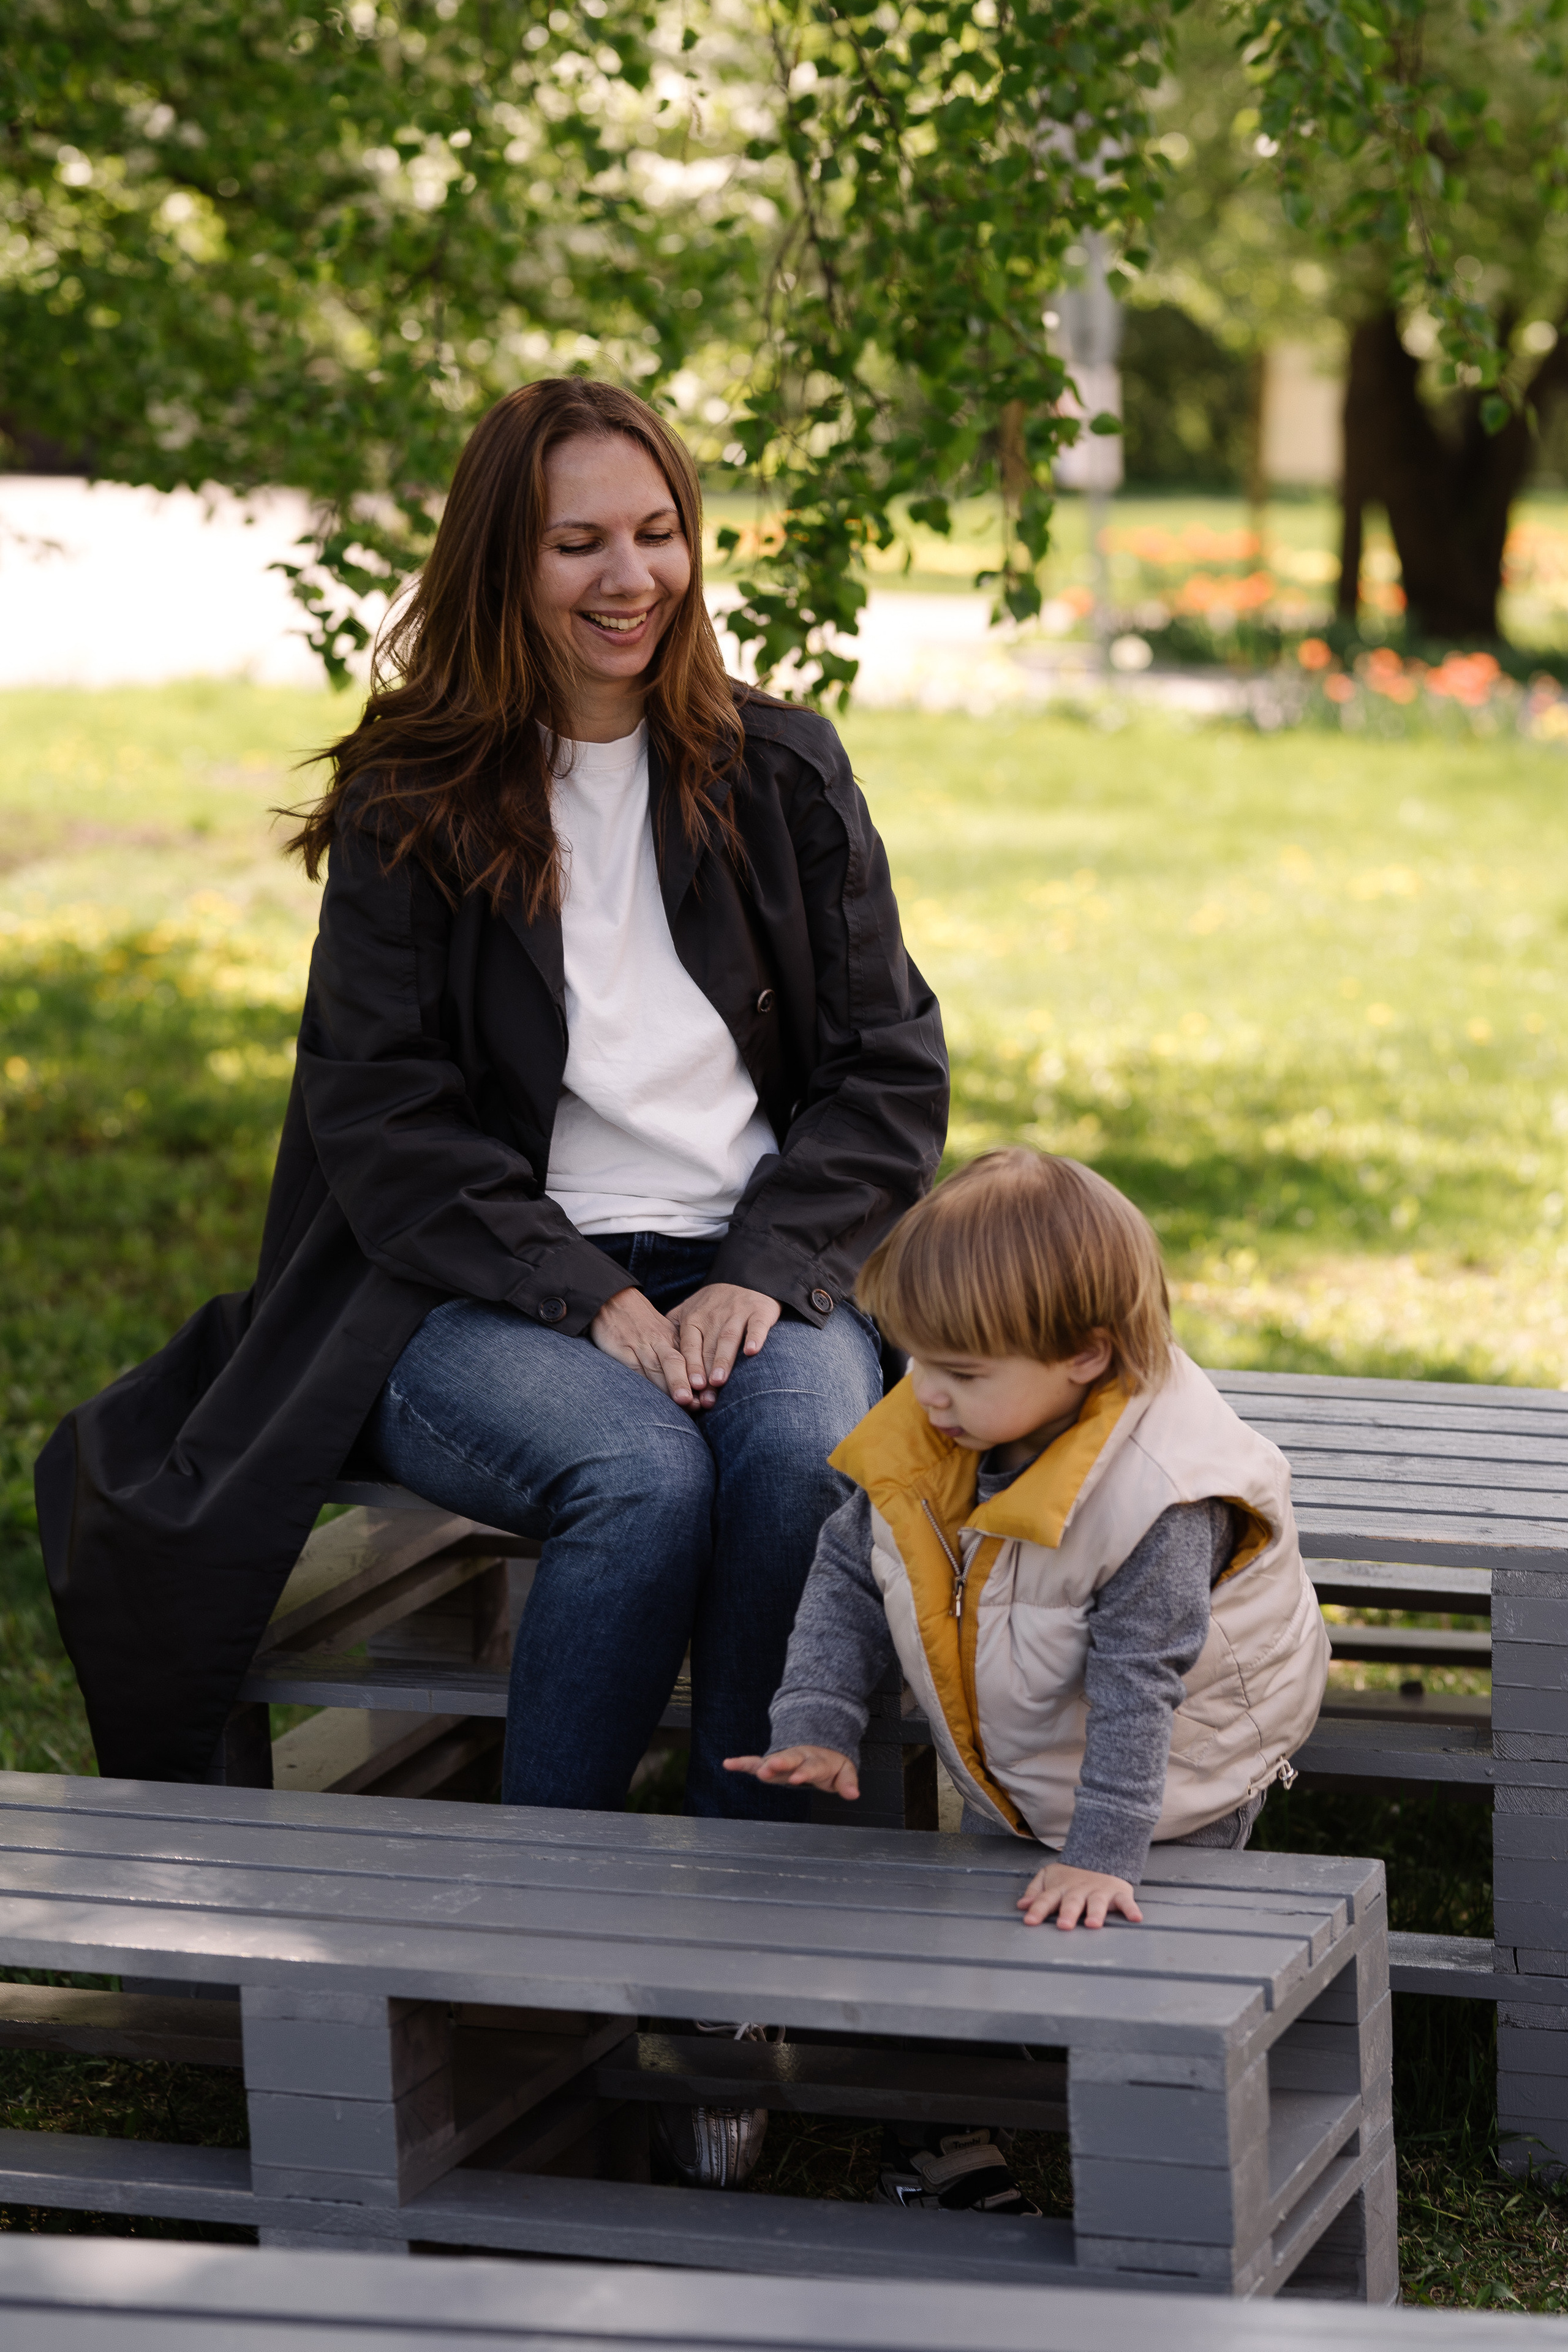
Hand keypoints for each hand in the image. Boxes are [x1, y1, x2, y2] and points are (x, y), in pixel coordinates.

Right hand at [588, 1287, 700, 1406]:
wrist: (614, 1300)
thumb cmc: (642, 1322)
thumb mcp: (663, 1332)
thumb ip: (676, 1353)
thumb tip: (695, 1383)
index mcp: (671, 1337)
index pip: (688, 1359)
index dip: (698, 1377)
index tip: (708, 1396)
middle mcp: (658, 1341)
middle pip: (674, 1362)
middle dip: (684, 1382)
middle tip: (694, 1401)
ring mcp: (639, 1346)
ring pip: (656, 1366)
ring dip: (668, 1385)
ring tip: (681, 1402)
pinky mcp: (621, 1350)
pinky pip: (633, 1369)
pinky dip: (643, 1384)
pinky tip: (650, 1398)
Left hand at [669, 1283, 779, 1407]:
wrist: (747, 1279)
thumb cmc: (715, 1303)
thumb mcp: (690, 1309)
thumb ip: (674, 1329)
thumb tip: (657, 1355)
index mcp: (694, 1319)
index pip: (689, 1346)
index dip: (688, 1366)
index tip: (688, 1387)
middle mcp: (714, 1316)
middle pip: (708, 1348)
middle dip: (705, 1373)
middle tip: (704, 1398)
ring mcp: (737, 1313)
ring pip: (728, 1338)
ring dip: (723, 1359)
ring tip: (718, 1380)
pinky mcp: (759, 1312)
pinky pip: (757, 1325)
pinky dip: (755, 1338)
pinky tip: (752, 1352)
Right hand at [724, 1745, 859, 1799]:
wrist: (819, 1746)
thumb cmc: (830, 1763)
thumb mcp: (844, 1770)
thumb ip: (847, 1782)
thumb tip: (854, 1794)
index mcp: (817, 1760)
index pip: (811, 1767)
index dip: (805, 1771)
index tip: (798, 1777)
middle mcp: (798, 1757)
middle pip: (789, 1759)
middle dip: (780, 1764)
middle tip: (770, 1769)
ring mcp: (784, 1759)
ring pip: (772, 1760)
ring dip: (764, 1765)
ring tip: (755, 1771)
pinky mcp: (772, 1762)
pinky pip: (755, 1762)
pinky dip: (742, 1763)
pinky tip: (728, 1764)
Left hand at [1018, 1861, 1142, 1931]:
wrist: (1099, 1854)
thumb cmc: (1070, 1876)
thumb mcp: (1049, 1877)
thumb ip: (1035, 1891)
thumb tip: (1021, 1905)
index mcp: (1060, 1888)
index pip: (1046, 1899)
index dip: (1037, 1909)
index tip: (1029, 1921)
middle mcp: (1079, 1890)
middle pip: (1072, 1902)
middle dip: (1068, 1913)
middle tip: (1064, 1925)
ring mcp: (1099, 1891)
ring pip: (1097, 1903)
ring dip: (1096, 1913)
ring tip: (1093, 1924)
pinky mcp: (1118, 1892)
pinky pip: (1126, 1902)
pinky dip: (1131, 1909)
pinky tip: (1136, 1918)